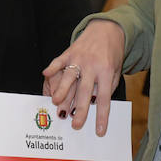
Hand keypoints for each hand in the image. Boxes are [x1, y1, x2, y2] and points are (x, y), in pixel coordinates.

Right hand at [41, 20, 124, 136]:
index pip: (104, 99)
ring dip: (62, 91)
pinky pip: (59, 60)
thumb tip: (94, 103)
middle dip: (80, 110)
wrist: (107, 30)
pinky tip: (45, 75)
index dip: (102, 116)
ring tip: (57, 104)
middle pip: (85, 92)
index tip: (99, 131)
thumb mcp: (115, 71)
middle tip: (75, 125)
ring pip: (69, 77)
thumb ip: (107, 86)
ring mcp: (79, 58)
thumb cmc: (112, 55)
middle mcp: (92, 66)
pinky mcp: (70, 52)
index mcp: (106, 73)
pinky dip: (52, 67)